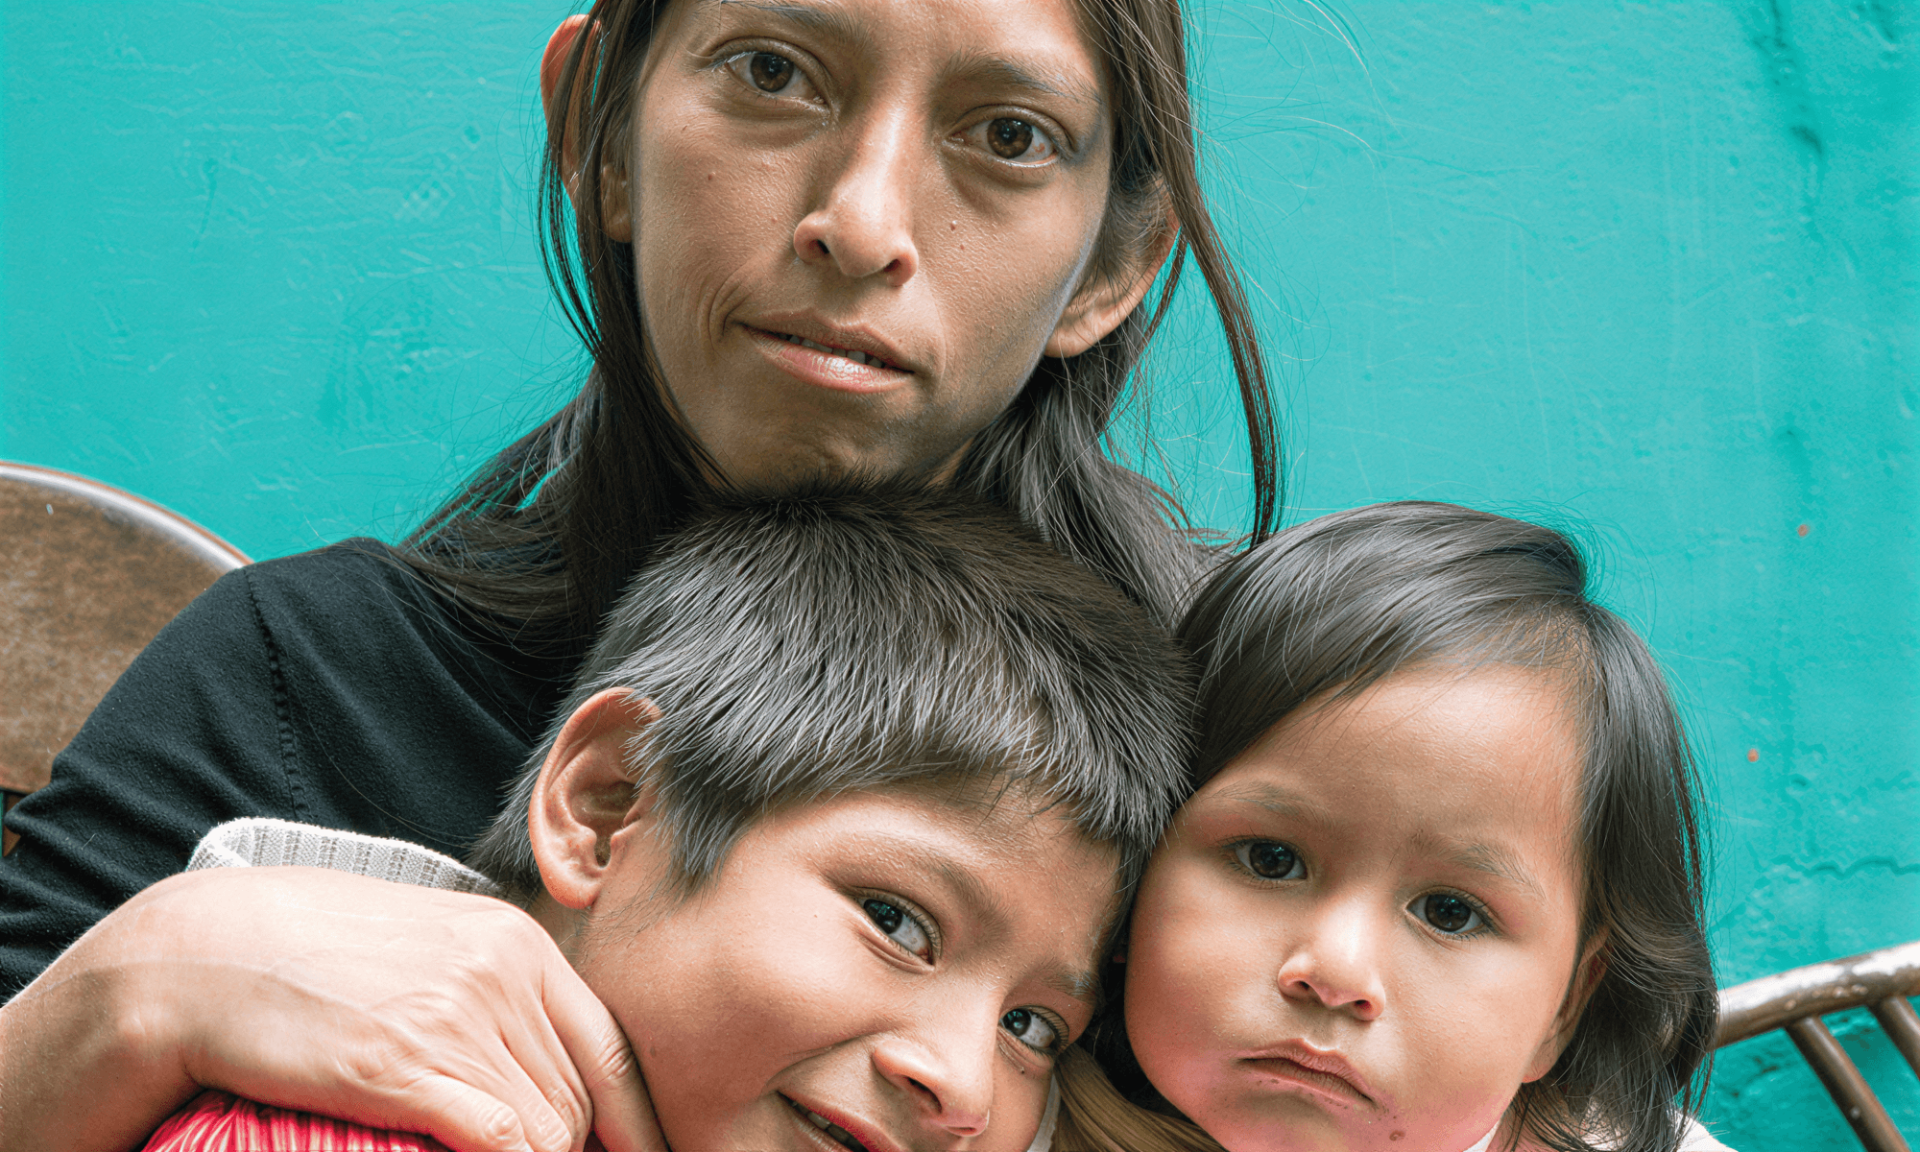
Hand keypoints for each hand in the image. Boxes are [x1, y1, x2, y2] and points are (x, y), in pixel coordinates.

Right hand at [0, 866, 664, 1151]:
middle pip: (579, 1097)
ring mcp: (454, 1015)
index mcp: (512, 941)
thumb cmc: (313, 958)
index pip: (610, 1046)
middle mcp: (499, 971)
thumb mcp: (425, 950)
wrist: (206, 954)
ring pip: (549, 1126)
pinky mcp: (403, 1064)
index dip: (640, 1121)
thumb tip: (535, 1061)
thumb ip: (490, 992)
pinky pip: (502, 1140)